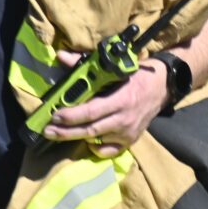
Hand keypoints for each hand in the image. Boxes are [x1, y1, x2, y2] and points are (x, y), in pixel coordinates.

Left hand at [42, 51, 168, 158]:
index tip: (54, 115)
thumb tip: (61, 57)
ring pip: (97, 140)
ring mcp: (128, 133)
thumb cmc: (133, 75)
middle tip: (47, 130)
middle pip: (90, 129)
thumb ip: (84, 63)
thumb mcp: (112, 67)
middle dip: (66, 131)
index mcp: (120, 99)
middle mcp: (124, 119)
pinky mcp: (130, 141)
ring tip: (57, 134)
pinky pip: (109, 151)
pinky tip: (84, 141)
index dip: (72, 115)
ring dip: (76, 137)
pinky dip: (95, 147)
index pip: (92, 111)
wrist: (160, 88)